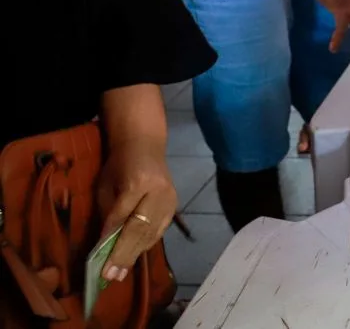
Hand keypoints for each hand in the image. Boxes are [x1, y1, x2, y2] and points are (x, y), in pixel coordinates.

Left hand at [96, 138, 175, 282]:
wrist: (145, 146)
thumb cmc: (119, 165)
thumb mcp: (106, 185)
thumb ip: (108, 212)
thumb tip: (104, 244)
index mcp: (139, 181)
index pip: (123, 215)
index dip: (111, 239)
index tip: (100, 262)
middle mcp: (159, 191)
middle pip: (141, 228)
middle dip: (124, 254)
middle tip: (111, 276)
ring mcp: (170, 199)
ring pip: (153, 232)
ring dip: (135, 254)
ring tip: (121, 273)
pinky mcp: (174, 205)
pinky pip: (160, 230)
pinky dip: (146, 244)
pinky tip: (134, 256)